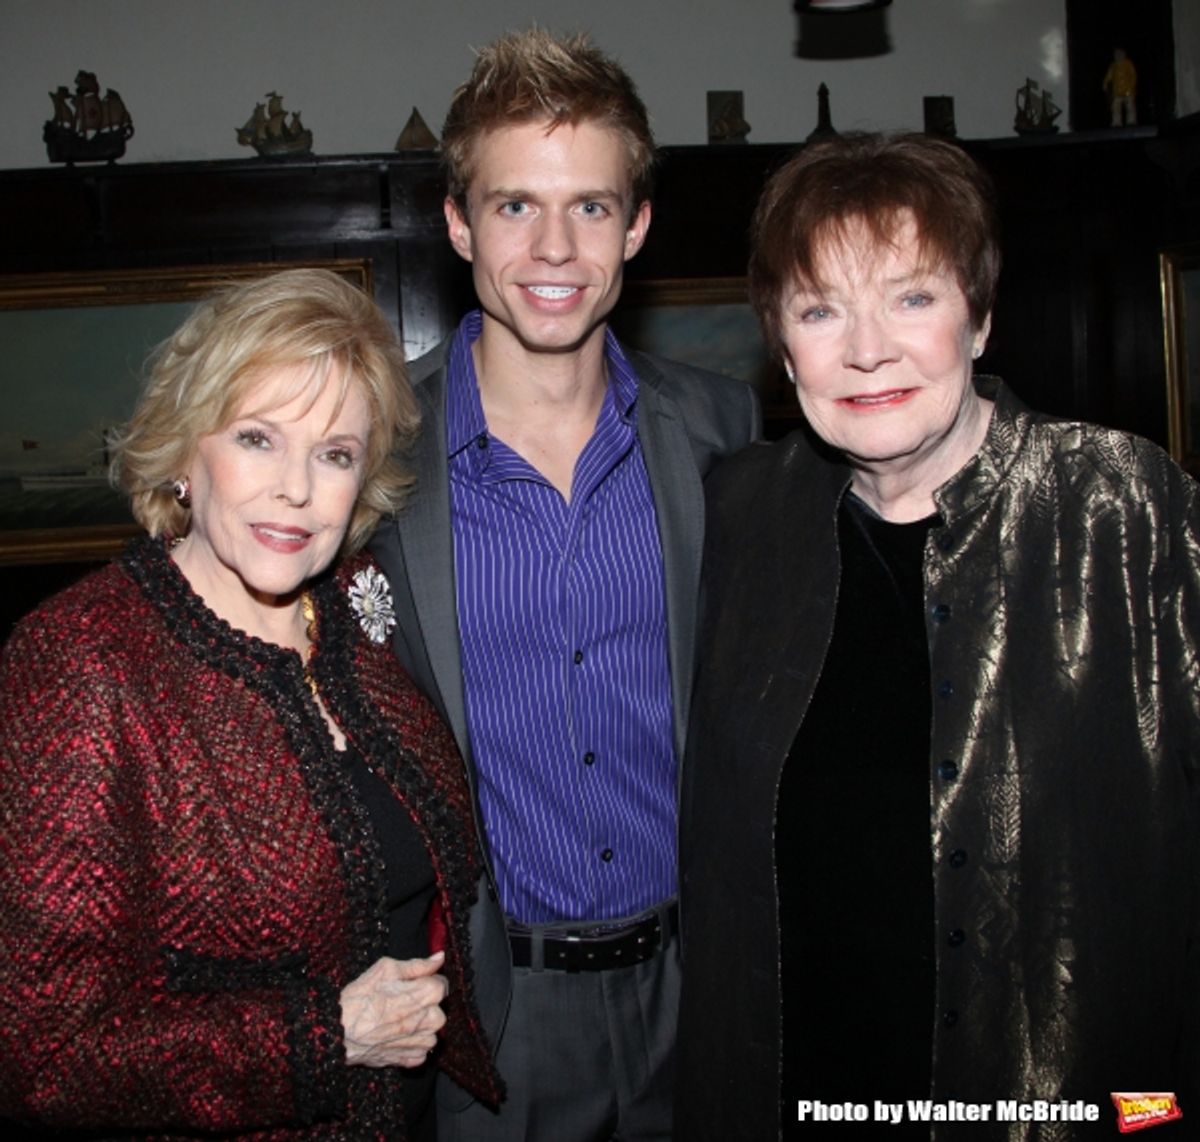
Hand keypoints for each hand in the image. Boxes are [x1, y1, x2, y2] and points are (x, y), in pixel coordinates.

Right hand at [340, 951, 447, 1067]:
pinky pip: (422, 1048)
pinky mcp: (413, 1060)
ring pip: (431, 1028)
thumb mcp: (386, 969)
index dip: (424, 982)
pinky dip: (411, 1042)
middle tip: (398, 1002)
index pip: (442, 984)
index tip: (408, 985)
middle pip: (437, 1007)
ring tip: (394, 1020)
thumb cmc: (360, 998)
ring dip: (418, 1023)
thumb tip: (440, 958)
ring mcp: (423, 1042)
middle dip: (422, 1003)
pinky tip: (394, 1036)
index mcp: (428, 994)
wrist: (338, 1034)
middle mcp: (432, 1020)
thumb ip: (418, 965)